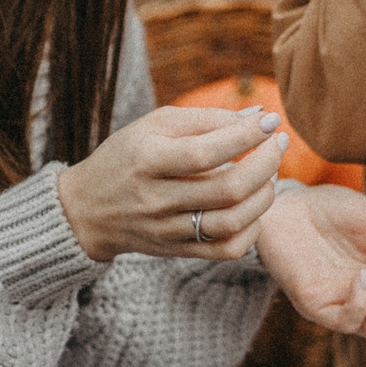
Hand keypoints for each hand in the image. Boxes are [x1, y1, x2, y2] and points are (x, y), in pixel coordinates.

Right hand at [56, 106, 288, 260]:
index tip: (269, 120)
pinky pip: (227, 250)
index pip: (206, 151)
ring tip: (269, 174)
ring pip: (232, 222)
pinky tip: (254, 207)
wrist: (87, 209)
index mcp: (147, 160)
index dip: (246, 135)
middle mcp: (157, 199)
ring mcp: (168, 230)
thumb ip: (205, 118)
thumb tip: (256, 115)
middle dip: (265, 163)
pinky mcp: (178, 251)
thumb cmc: (126, 156)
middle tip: (277, 144)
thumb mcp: (154, 125)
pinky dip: (252, 229)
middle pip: (227, 189)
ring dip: (264, 196)